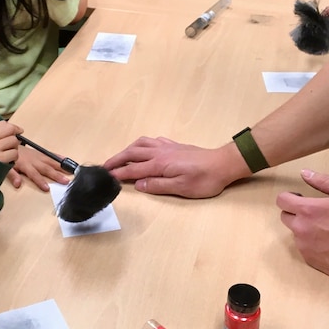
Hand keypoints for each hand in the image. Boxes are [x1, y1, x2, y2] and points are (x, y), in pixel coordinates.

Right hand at [0, 121, 22, 162]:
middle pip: (11, 131)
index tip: (18, 131)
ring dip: (14, 148)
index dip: (14, 127)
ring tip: (7, 153)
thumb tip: (18, 129)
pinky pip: (15, 153)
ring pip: (14, 142)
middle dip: (13, 138)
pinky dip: (14, 157)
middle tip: (9, 145)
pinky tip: (7, 159)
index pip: (4, 124)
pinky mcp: (0, 159)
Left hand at [7, 146, 70, 191]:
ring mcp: (39, 156)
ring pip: (51, 162)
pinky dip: (59, 157)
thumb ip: (13, 176)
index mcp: (26, 166)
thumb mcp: (7, 168)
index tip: (47, 188)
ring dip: (61, 167)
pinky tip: (66, 160)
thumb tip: (18, 184)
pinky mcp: (41, 153)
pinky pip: (51, 155)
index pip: (34, 175)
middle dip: (56, 175)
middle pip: (47, 169)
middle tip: (66, 181)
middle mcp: (35, 161)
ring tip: (70, 171)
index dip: (40, 181)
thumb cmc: (9, 159)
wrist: (11, 144)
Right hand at [104, 136, 231, 196]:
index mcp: (160, 164)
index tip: (105, 176)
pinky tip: (144, 148)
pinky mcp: (175, 145)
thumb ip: (158, 185)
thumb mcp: (181, 188)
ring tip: (120, 157)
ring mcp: (168, 146)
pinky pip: (153, 141)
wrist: (222, 164)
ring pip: (142, 143)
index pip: (133, 169)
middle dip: (117, 159)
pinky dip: (143, 144)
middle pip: (132, 153)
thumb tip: (138, 184)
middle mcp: (160, 152)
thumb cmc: (204, 180)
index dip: (118, 173)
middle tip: (105, 166)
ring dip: (128, 149)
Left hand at [277, 169, 328, 281]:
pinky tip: (328, 242)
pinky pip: (304, 248)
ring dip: (304, 228)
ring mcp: (304, 246)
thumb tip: (304, 173)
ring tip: (324, 228)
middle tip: (313, 212)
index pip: (281, 200)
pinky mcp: (310, 260)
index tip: (300, 197)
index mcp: (307, 210)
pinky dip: (311, 243)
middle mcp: (300, 229)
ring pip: (295, 233)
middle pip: (285, 216)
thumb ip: (323, 181)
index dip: (289, 196)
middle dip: (295, 212)